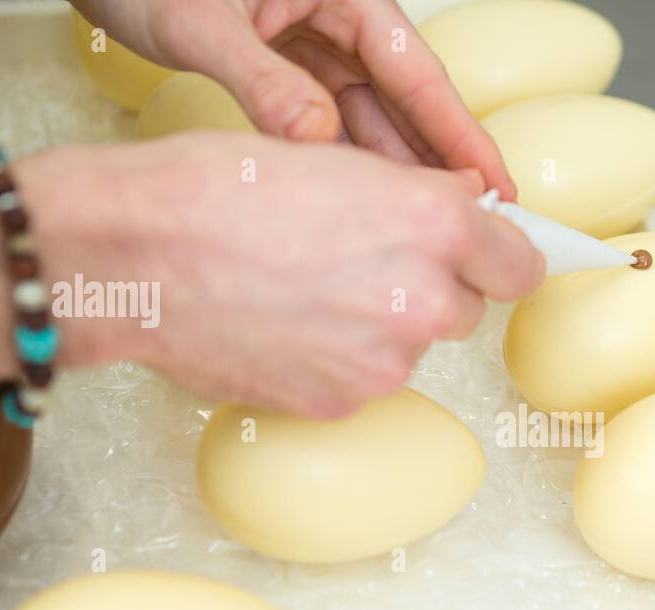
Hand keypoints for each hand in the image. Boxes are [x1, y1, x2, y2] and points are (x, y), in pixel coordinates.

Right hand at [14, 134, 541, 417]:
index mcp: (434, 226)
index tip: (488, 259)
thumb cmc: (215, 191)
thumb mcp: (334, 161)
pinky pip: (363, 380)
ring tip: (304, 292)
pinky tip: (285, 326)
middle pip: (464, 308)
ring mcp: (383, 363)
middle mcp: (423, 301)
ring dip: (380, 327)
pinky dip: (338, 360)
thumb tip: (458, 215)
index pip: (520, 263)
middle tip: (362, 263)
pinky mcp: (341, 403)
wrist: (133, 258)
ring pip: (410, 347)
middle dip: (430, 289)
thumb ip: (415, 199)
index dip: (501, 257)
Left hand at [71, 0, 517, 197]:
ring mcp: (314, 46)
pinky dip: (345, 163)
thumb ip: (262, 81)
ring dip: (393, 172)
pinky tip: (363, 205)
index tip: (495, 184)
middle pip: (404, 102)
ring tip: (421, 232)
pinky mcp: (287, 70)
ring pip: (369, 119)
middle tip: (474, 227)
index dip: (459, 133)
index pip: (417, 71)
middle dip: (436, 164)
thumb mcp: (200, 20)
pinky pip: (330, 124)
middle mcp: (338, 18)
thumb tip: (314, 139)